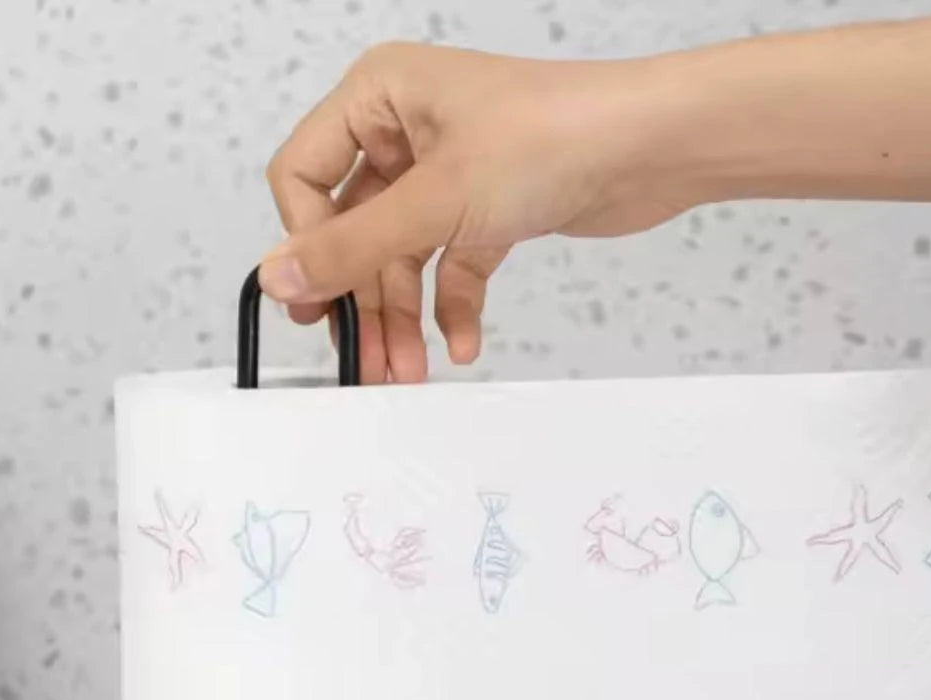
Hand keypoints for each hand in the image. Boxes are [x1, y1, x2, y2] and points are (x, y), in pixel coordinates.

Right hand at [260, 43, 690, 383]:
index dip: (306, 243)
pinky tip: (457, 344)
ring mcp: (449, 174)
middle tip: (358, 358)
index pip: (305, 176)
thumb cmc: (554, 133)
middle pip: (355, 230)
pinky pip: (451, 268)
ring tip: (406, 371)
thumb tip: (281, 275)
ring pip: (403, 257)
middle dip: (361, 299)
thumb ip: (352, 246)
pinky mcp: (488, 210)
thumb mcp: (435, 198)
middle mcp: (407, 131)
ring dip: (404, 317)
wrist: (649, 149)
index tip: (315, 303)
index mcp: (378, 96)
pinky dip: (452, 307)